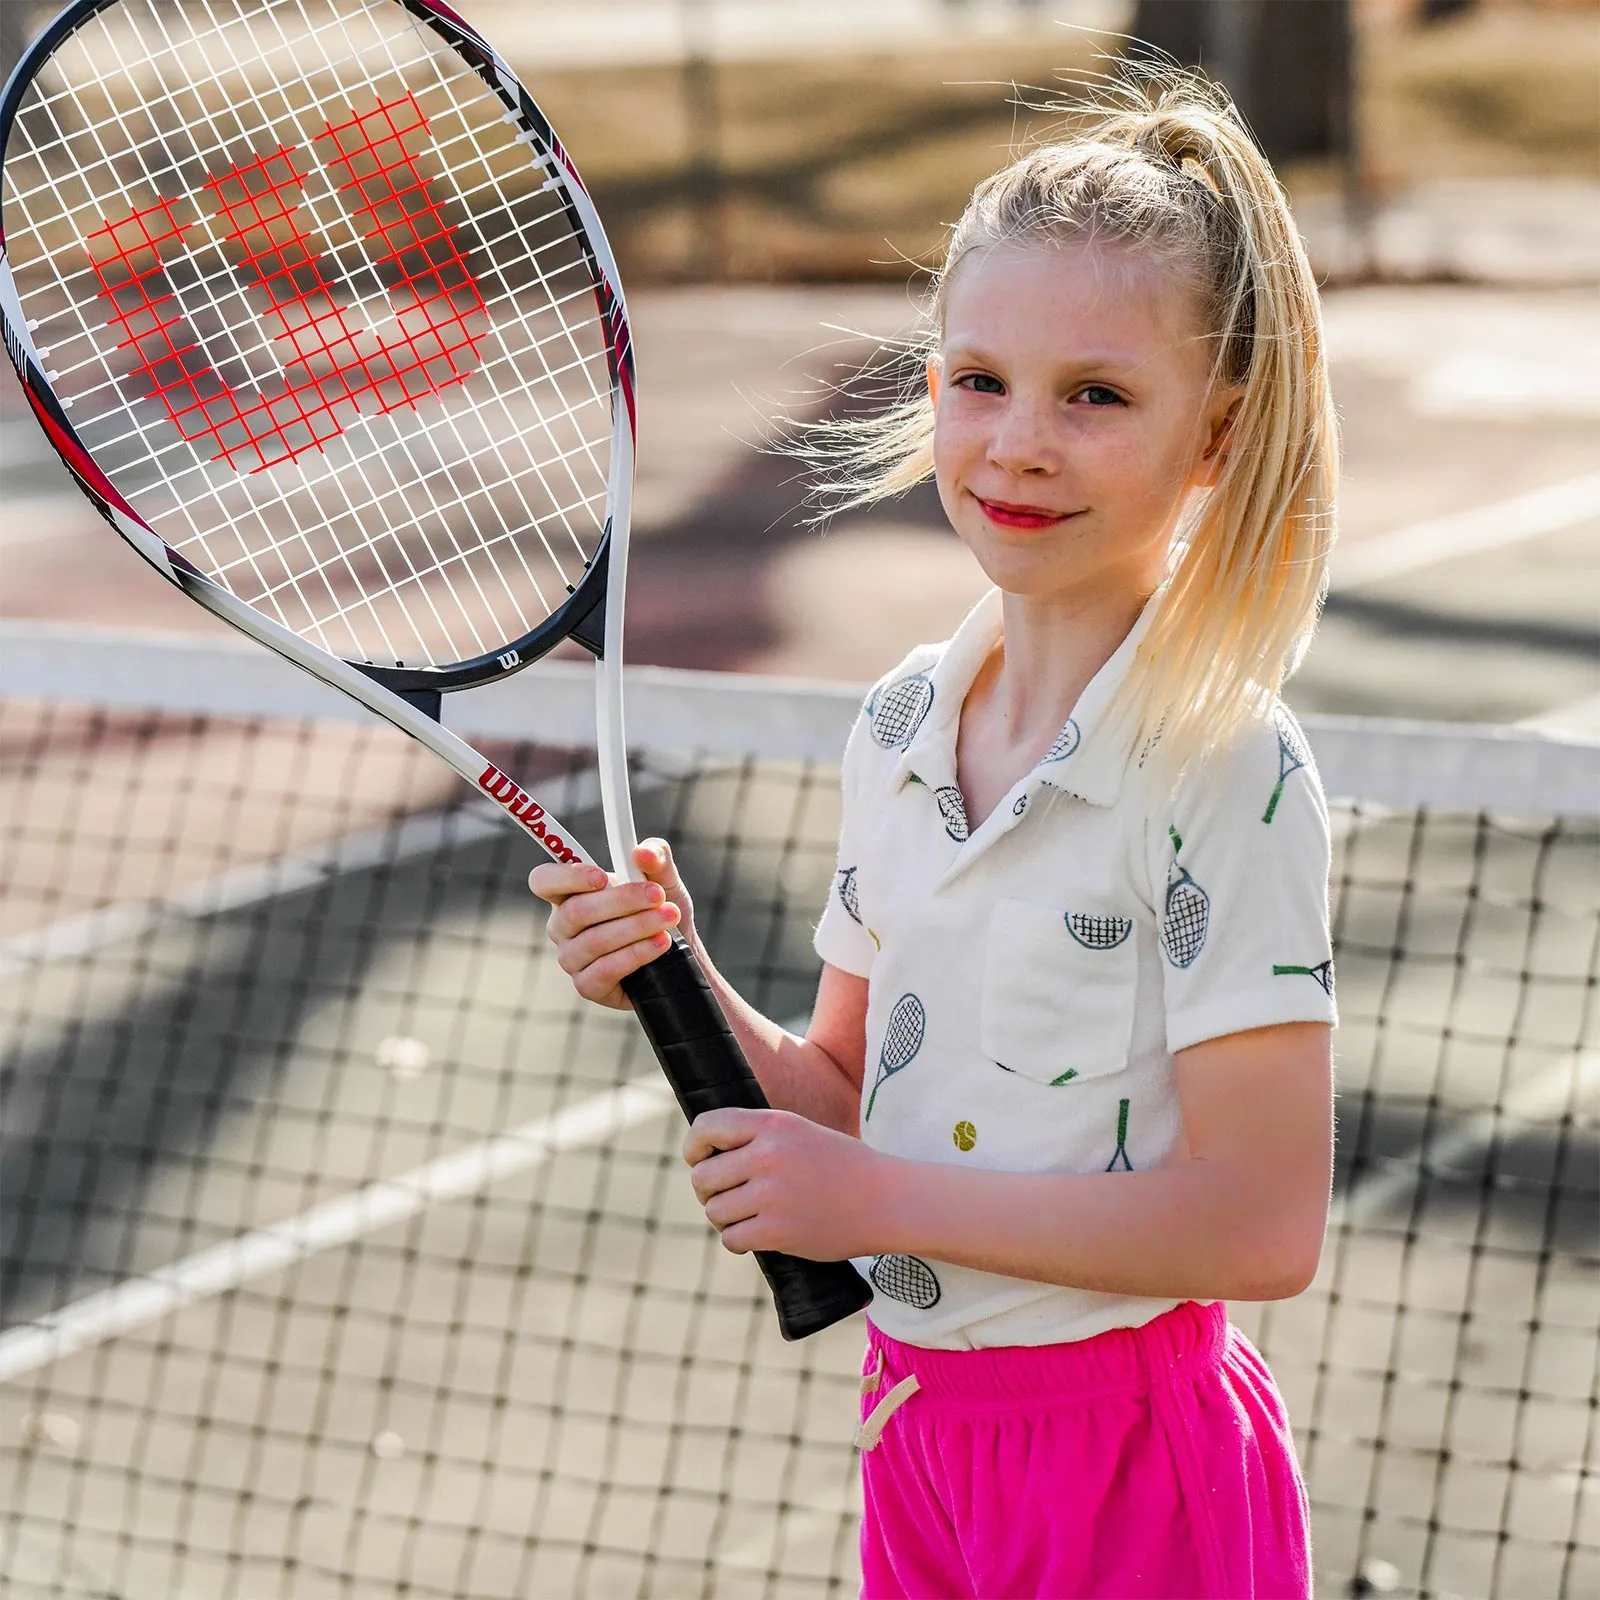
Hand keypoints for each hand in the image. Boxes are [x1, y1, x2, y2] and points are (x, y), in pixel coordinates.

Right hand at [528, 838, 692, 1009]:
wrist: (680, 955)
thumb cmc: (660, 910)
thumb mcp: (664, 879)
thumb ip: (656, 858)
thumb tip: (642, 852)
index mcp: (569, 893)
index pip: (543, 881)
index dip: (565, 877)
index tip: (601, 876)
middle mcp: (562, 926)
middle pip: (575, 911)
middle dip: (621, 901)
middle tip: (657, 895)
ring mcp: (572, 958)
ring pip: (593, 941)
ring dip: (636, 927)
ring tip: (668, 919)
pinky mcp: (588, 986)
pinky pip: (605, 970)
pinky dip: (636, 954)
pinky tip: (660, 943)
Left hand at [684, 1108, 887, 1261]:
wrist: (887, 1200)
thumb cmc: (842, 1166)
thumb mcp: (800, 1132)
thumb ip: (758, 1136)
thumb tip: (706, 1152)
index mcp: (773, 1123)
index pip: (706, 1127)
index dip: (695, 1147)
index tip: (701, 1160)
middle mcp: (767, 1155)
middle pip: (703, 1176)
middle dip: (710, 1190)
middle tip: (730, 1196)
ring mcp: (771, 1194)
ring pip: (715, 1210)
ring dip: (726, 1218)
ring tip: (751, 1216)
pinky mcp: (777, 1231)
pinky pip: (732, 1238)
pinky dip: (739, 1241)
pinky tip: (758, 1236)